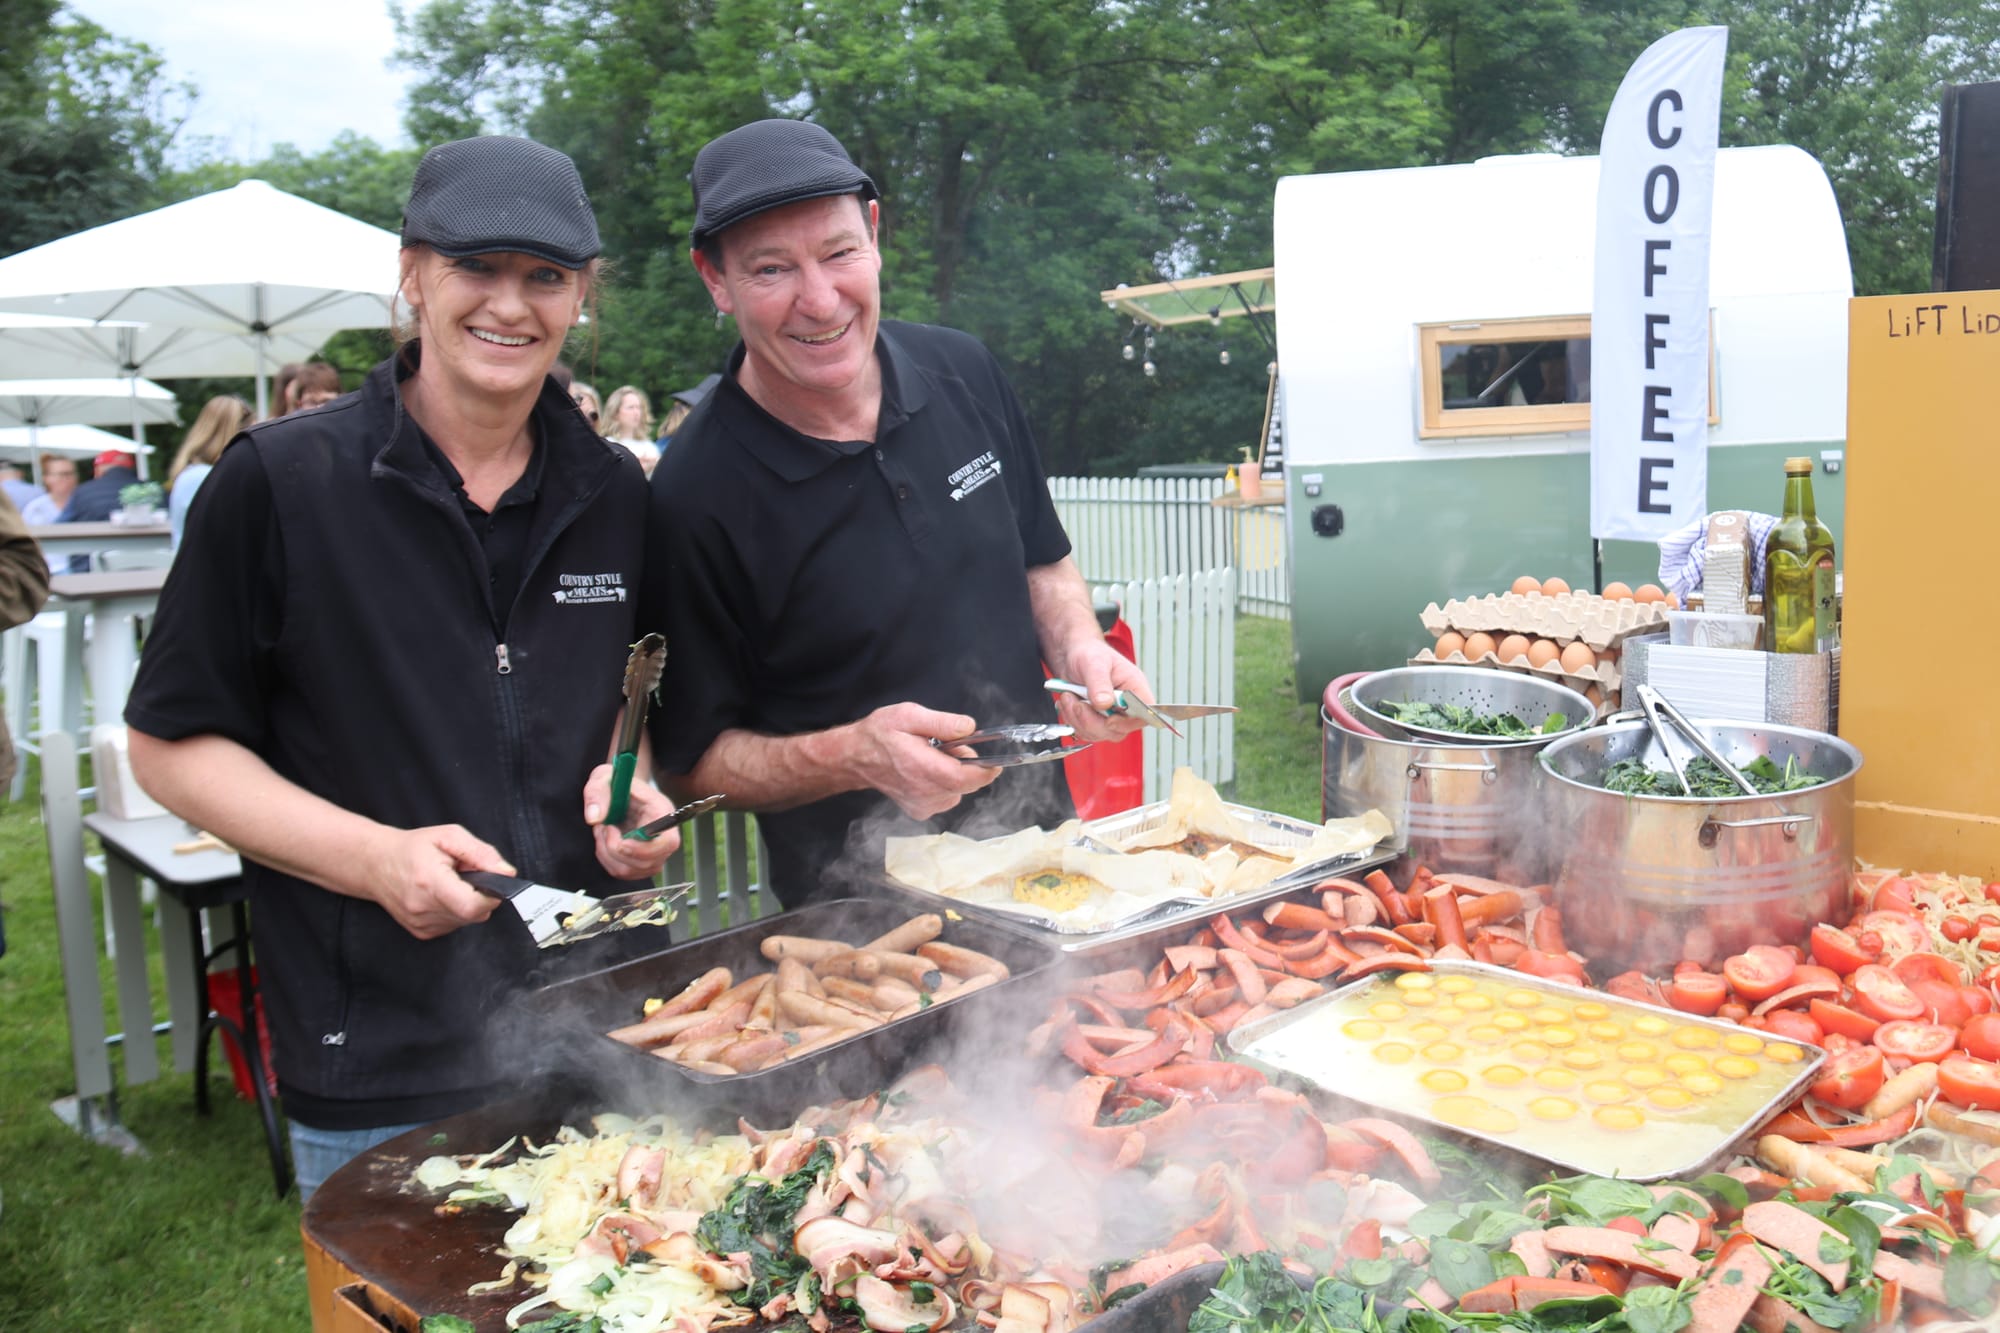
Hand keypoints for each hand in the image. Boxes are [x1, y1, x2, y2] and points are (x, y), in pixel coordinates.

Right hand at [361, 824, 510, 939]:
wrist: (376, 864)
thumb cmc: (412, 848)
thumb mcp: (449, 837)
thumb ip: (481, 853)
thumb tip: (506, 873)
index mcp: (430, 882)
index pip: (473, 906)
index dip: (490, 895)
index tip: (489, 880)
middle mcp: (423, 908)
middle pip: (474, 914)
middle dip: (480, 894)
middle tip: (466, 876)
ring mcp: (421, 924)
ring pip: (467, 920)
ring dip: (468, 902)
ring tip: (451, 883)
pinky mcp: (422, 932)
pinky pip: (454, 924)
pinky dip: (456, 910)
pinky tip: (442, 895)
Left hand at [584, 762, 681, 879]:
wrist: (618, 790)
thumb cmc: (615, 783)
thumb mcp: (603, 778)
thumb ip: (597, 794)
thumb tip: (594, 818)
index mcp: (661, 812)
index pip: (668, 842)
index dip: (644, 850)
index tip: (620, 842)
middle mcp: (662, 835)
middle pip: (649, 862)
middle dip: (616, 850)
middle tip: (605, 827)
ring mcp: (653, 851)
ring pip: (631, 871)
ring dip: (608, 854)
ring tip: (603, 831)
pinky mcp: (639, 862)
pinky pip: (622, 872)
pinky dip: (606, 859)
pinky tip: (604, 840)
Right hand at [847, 701, 1001, 820]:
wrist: (856, 757)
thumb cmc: (880, 734)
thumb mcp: (909, 715)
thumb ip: (941, 722)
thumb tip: (969, 728)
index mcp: (923, 769)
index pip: (968, 779)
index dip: (986, 770)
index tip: (996, 761)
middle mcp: (924, 793)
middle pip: (966, 785)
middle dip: (967, 766)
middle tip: (947, 747)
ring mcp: (922, 805)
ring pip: (958, 791)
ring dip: (955, 775)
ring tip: (933, 758)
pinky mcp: (920, 811)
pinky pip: (947, 798)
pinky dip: (945, 785)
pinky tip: (927, 772)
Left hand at [1049, 640, 1154, 744]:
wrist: (1071, 656)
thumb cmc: (1089, 653)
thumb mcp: (1094, 663)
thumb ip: (1100, 683)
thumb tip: (1105, 704)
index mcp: (1135, 688)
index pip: (1144, 714)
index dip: (1128, 722)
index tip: (1108, 719)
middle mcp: (1126, 705)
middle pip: (1119, 730)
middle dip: (1092, 721)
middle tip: (1077, 704)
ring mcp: (1110, 715)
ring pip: (1099, 734)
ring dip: (1078, 719)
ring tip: (1068, 697)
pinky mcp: (1095, 720)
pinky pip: (1085, 732)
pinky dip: (1072, 720)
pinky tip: (1068, 702)